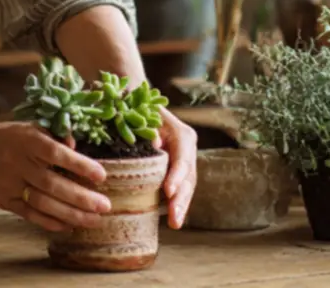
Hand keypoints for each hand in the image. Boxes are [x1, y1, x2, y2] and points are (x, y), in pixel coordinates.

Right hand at [0, 121, 112, 232]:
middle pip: (51, 184)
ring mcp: (9, 184)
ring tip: (94, 220)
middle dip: (81, 197)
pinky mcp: (4, 200)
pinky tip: (70, 225)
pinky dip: (51, 221)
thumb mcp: (31, 128)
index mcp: (26, 140)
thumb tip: (76, 148)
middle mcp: (17, 163)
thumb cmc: (10, 137)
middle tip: (105, 206)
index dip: (79, 165)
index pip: (55, 153)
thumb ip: (54, 136)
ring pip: (43, 203)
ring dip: (71, 214)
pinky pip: (30, 214)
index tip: (102, 175)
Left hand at [153, 107, 197, 228]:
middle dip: (181, 198)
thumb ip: (148, 126)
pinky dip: (176, 205)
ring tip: (175, 224)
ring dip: (181, 206)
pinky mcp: (177, 172)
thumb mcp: (144, 113)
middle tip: (174, 217)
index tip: (168, 191)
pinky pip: (179, 190)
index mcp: (182, 134)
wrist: (142, 106)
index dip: (177, 175)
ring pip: (187, 187)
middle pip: (188, 176)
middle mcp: (187, 150)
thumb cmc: (141, 108)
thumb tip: (155, 145)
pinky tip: (172, 220)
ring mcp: (184, 162)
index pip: (182, 158)